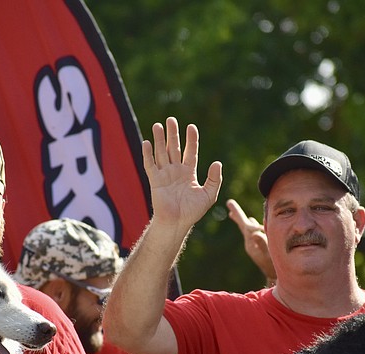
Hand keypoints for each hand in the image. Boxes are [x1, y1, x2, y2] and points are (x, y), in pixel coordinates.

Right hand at [141, 117, 221, 231]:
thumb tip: (217, 162)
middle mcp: (176, 171)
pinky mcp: (155, 181)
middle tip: (171, 119)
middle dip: (173, 134)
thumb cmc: (192, 212)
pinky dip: (148, 154)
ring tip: (158, 125)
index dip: (191, 140)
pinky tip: (147, 142)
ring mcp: (165, 175)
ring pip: (161, 153)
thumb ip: (214, 179)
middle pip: (174, 148)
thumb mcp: (209, 194)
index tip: (191, 127)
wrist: (177, 223)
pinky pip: (150, 165)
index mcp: (189, 173)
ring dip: (159, 139)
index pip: (190, 152)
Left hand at [226, 198, 275, 283]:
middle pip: (243, 225)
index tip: (242, 213)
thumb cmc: (273, 266)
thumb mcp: (269, 255)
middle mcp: (250, 243)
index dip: (244, 218)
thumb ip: (262, 244)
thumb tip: (255, 233)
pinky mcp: (258, 246)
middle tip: (229, 203)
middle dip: (237, 213)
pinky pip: (254, 232)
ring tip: (234, 213)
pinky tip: (252, 221)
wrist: (274, 277)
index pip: (246, 226)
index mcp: (250, 243)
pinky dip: (252, 225)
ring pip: (247, 228)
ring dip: (242, 219)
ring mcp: (254, 244)